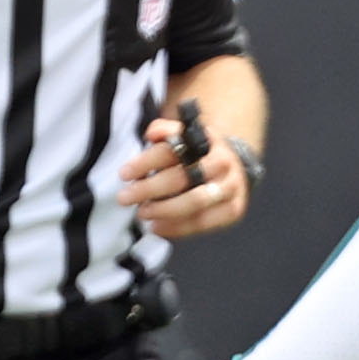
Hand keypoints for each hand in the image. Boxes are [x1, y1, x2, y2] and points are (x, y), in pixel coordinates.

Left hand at [119, 115, 250, 238]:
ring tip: (142, 214)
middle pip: (182, 178)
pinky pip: (204, 222)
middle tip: (124, 197)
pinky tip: (158, 227)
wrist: (235, 169)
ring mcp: (231, 188)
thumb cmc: (199, 155)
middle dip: (149, 189)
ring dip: (164, 210)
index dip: (145, 162)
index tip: (123, 174)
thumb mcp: (185, 137)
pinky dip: (178, 228)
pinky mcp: (233, 210)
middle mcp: (223, 164)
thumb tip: (152, 134)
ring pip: (195, 203)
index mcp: (208, 141)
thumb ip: (166, 131)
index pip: (172, 151)